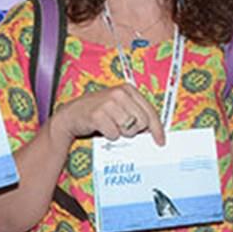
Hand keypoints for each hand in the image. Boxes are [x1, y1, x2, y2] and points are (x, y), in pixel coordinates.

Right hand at [51, 84, 165, 145]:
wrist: (72, 114)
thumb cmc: (99, 112)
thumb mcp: (120, 107)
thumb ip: (136, 114)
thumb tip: (152, 132)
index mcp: (128, 90)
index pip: (150, 112)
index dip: (157, 129)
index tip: (160, 141)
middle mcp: (119, 94)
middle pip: (142, 123)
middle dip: (134, 130)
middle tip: (122, 128)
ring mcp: (108, 103)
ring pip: (129, 130)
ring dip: (121, 133)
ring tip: (111, 126)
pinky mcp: (98, 115)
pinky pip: (114, 134)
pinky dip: (109, 136)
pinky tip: (103, 128)